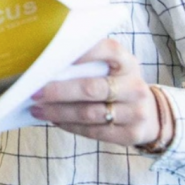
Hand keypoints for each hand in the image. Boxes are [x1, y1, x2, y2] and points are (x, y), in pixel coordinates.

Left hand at [29, 38, 163, 146]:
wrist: (150, 113)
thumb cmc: (116, 83)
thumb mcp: (112, 67)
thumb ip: (88, 61)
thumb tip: (45, 61)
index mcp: (127, 62)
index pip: (108, 50)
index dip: (84, 51)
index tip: (56, 54)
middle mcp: (135, 86)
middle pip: (92, 88)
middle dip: (59, 91)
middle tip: (34, 91)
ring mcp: (136, 112)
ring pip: (89, 113)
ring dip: (59, 112)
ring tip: (37, 109)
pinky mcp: (131, 134)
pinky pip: (94, 131)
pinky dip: (70, 126)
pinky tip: (54, 120)